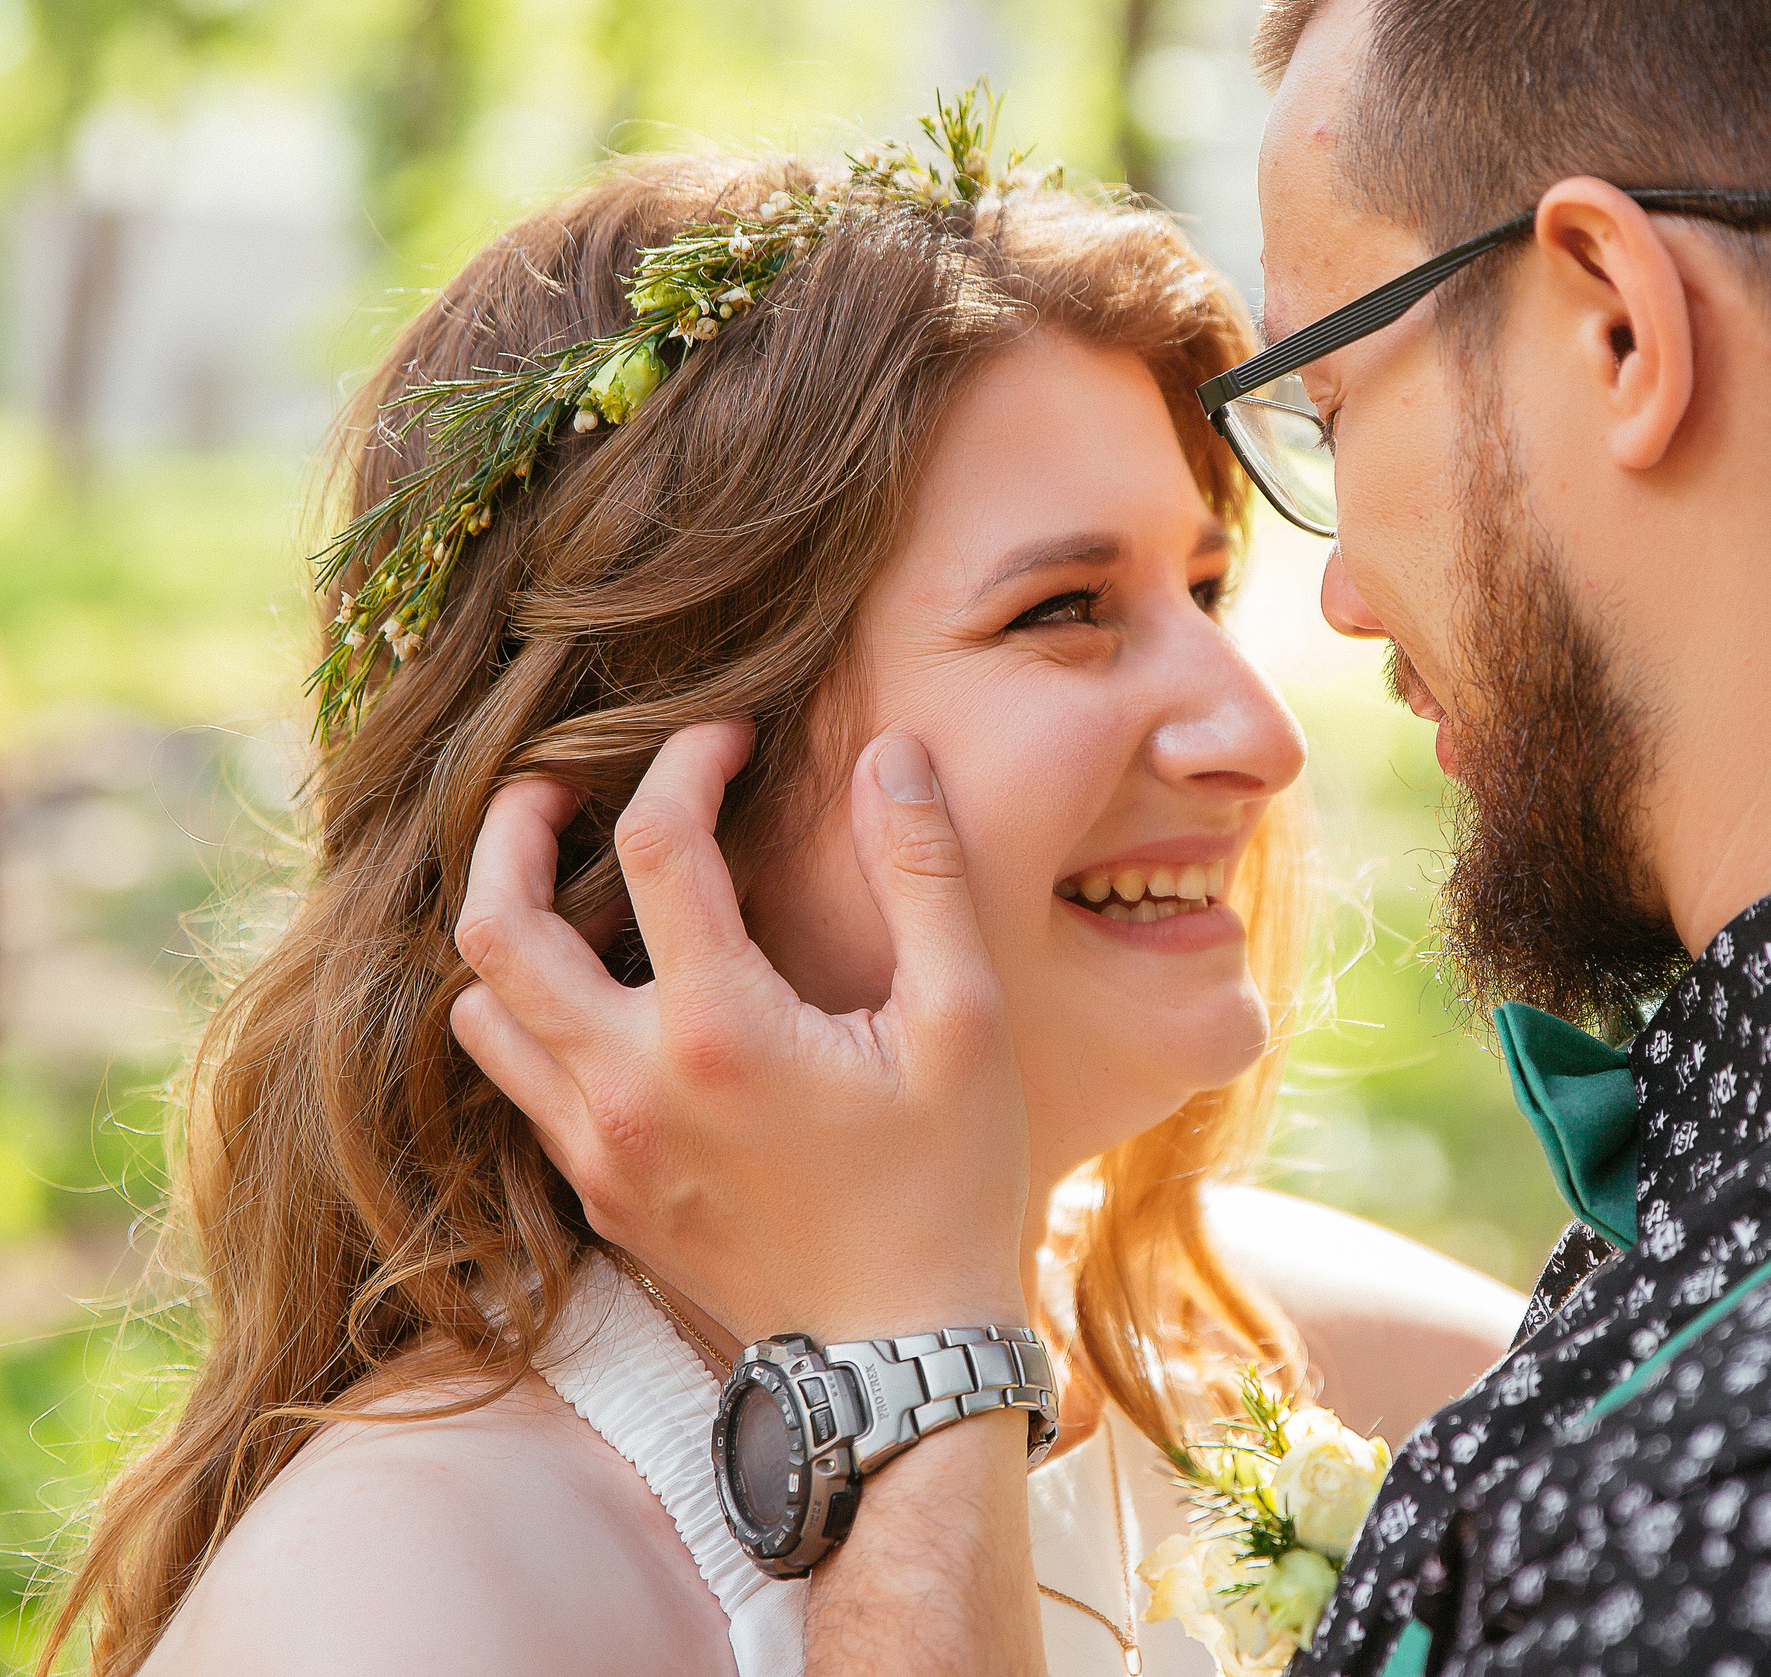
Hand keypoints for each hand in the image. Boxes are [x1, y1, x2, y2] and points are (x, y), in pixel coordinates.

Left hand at [450, 722, 1029, 1342]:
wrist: (900, 1358)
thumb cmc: (948, 1183)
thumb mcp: (965, 1020)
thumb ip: (924, 875)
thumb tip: (892, 755)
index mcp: (720, 1030)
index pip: (654, 845)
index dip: (683, 762)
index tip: (725, 736)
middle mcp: (630, 1086)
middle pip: (495, 926)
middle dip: (513, 830)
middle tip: (556, 786)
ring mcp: (600, 1149)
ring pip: (482, 1012)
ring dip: (508, 932)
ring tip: (566, 888)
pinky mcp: (599, 1196)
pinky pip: (519, 1084)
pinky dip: (531, 1019)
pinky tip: (603, 998)